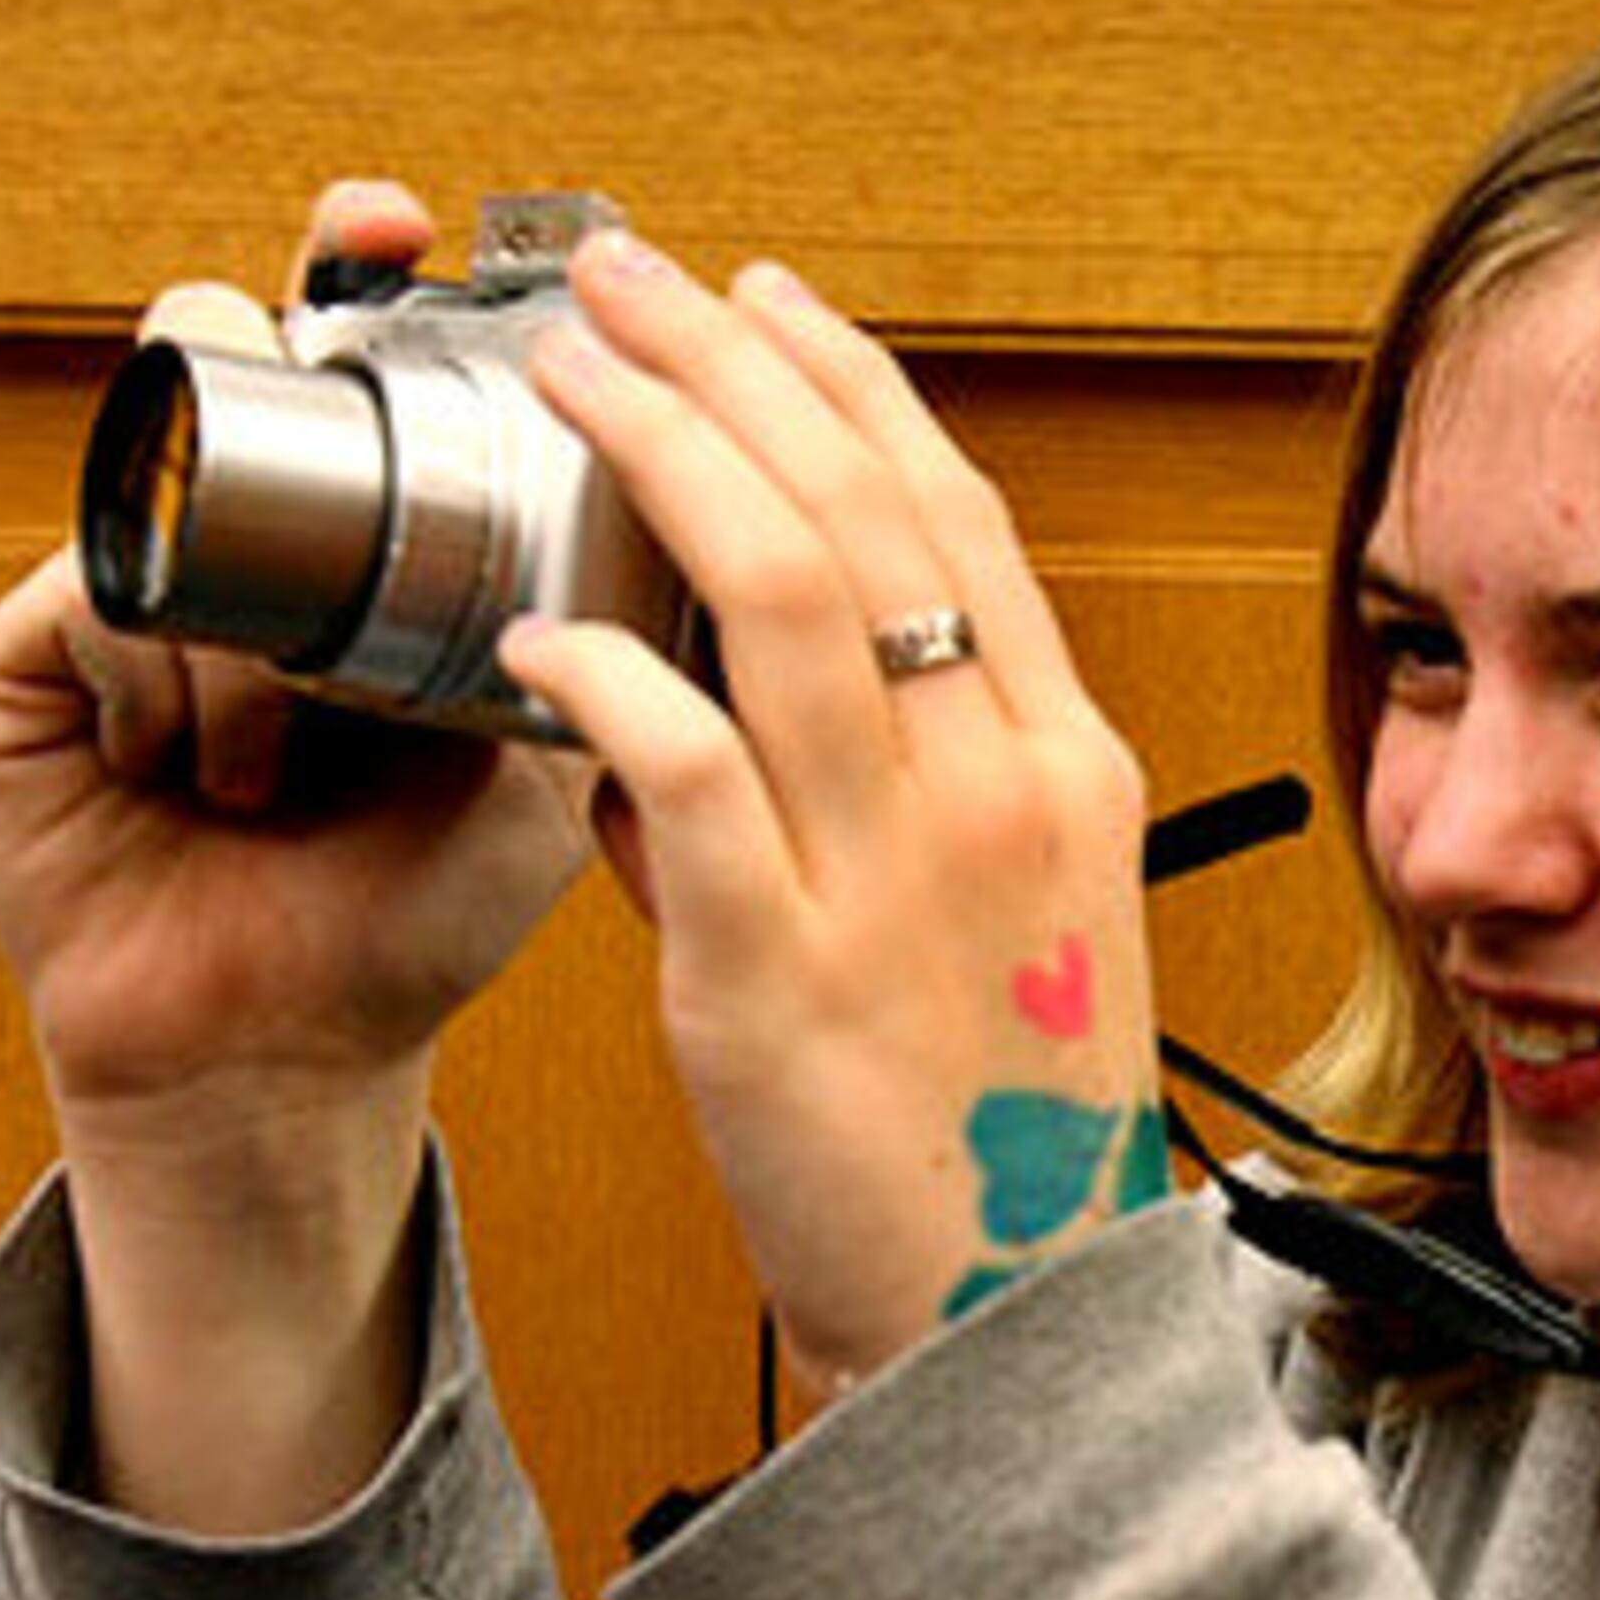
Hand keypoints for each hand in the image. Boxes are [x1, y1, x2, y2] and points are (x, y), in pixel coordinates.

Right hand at [0, 184, 592, 1129]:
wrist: (302, 1053)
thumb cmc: (425, 898)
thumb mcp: (551, 747)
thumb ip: (611, 630)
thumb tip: (703, 491)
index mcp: (360, 527)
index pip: (346, 348)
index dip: (355, 262)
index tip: (395, 222)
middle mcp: (231, 528)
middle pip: (215, 348)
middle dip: (262, 346)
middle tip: (317, 351)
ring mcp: (117, 585)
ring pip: (156, 477)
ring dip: (247, 614)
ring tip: (297, 751)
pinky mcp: (18, 665)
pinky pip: (92, 602)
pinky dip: (171, 691)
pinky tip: (213, 783)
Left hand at [498, 232, 1159, 1395]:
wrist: (1000, 1322)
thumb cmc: (993, 1129)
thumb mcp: (1003, 925)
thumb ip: (888, 793)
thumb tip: (693, 691)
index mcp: (1066, 766)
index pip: (958, 516)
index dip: (849, 384)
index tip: (763, 299)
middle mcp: (999, 789)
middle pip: (863, 510)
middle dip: (733, 363)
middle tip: (622, 276)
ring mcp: (898, 873)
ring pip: (778, 593)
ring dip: (660, 449)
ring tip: (566, 371)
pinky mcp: (778, 970)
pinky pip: (682, 773)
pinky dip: (604, 676)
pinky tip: (534, 625)